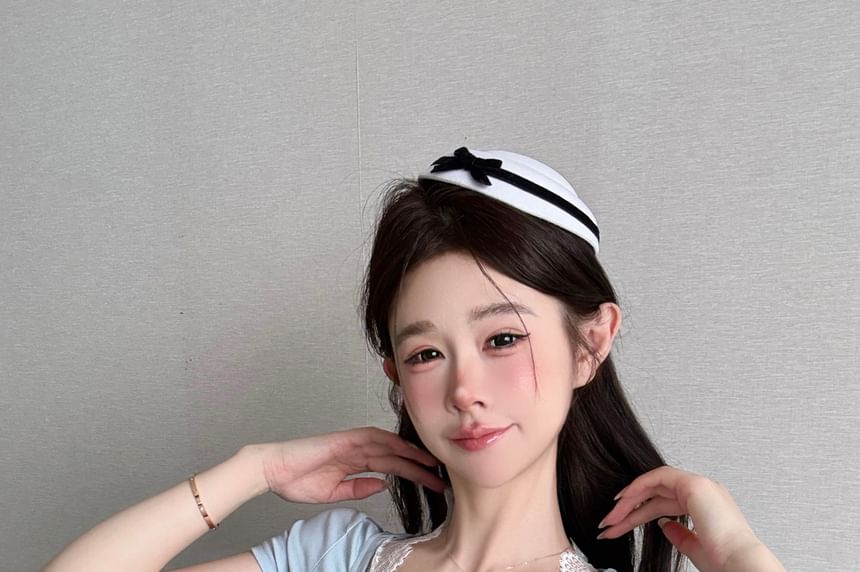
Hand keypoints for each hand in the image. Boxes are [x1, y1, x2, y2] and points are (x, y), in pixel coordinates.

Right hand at [258, 426, 445, 503]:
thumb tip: (383, 485)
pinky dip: (391, 442)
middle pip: (397, 456)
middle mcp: (358, 450)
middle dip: (420, 466)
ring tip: (433, 464)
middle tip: (442, 476)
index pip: (393, 467)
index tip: (433, 483)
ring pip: (390, 446)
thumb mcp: (335, 493)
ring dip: (412, 453)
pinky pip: (373, 437)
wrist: (273, 470)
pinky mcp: (344, 438)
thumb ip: (359, 488)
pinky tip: (406, 449)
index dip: (414, 474)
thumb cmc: (297, 480)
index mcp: (357, 462)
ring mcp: (352, 442)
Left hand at [597, 466, 772, 571]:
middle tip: (607, 524)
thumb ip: (678, 534)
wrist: (739, 563)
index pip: (664, 504)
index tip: (619, 525)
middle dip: (628, 510)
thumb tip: (662, 526)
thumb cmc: (724, 561)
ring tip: (609, 519)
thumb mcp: (694, 548)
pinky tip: (622, 500)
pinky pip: (658, 477)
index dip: (639, 513)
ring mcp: (700, 485)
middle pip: (655, 495)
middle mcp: (704, 492)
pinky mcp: (694, 484)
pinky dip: (638, 486)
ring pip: (653, 484)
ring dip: (629, 500)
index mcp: (707, 507)